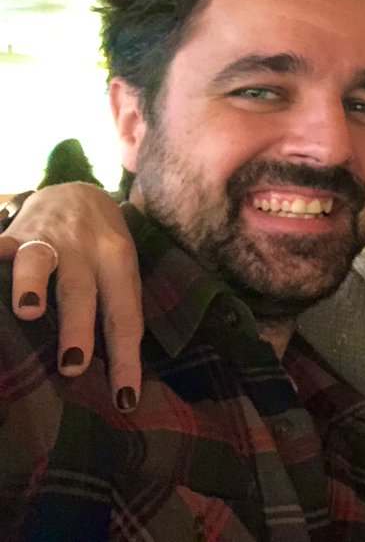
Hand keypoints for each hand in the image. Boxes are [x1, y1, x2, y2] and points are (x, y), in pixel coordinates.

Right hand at [0, 183, 142, 410]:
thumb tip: (118, 370)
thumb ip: (116, 310)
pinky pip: (4, 244)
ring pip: (40, 262)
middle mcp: (87, 250)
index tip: (125, 399)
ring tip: (27, 312)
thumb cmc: (102, 250)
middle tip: (73, 364)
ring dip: (32, 286)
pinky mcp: (18, 231)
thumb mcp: (120, 273)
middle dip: (78, 327)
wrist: (80, 192)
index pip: (125, 317)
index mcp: (119, 265)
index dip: (126, 359)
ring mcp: (50, 238)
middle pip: (83, 291)